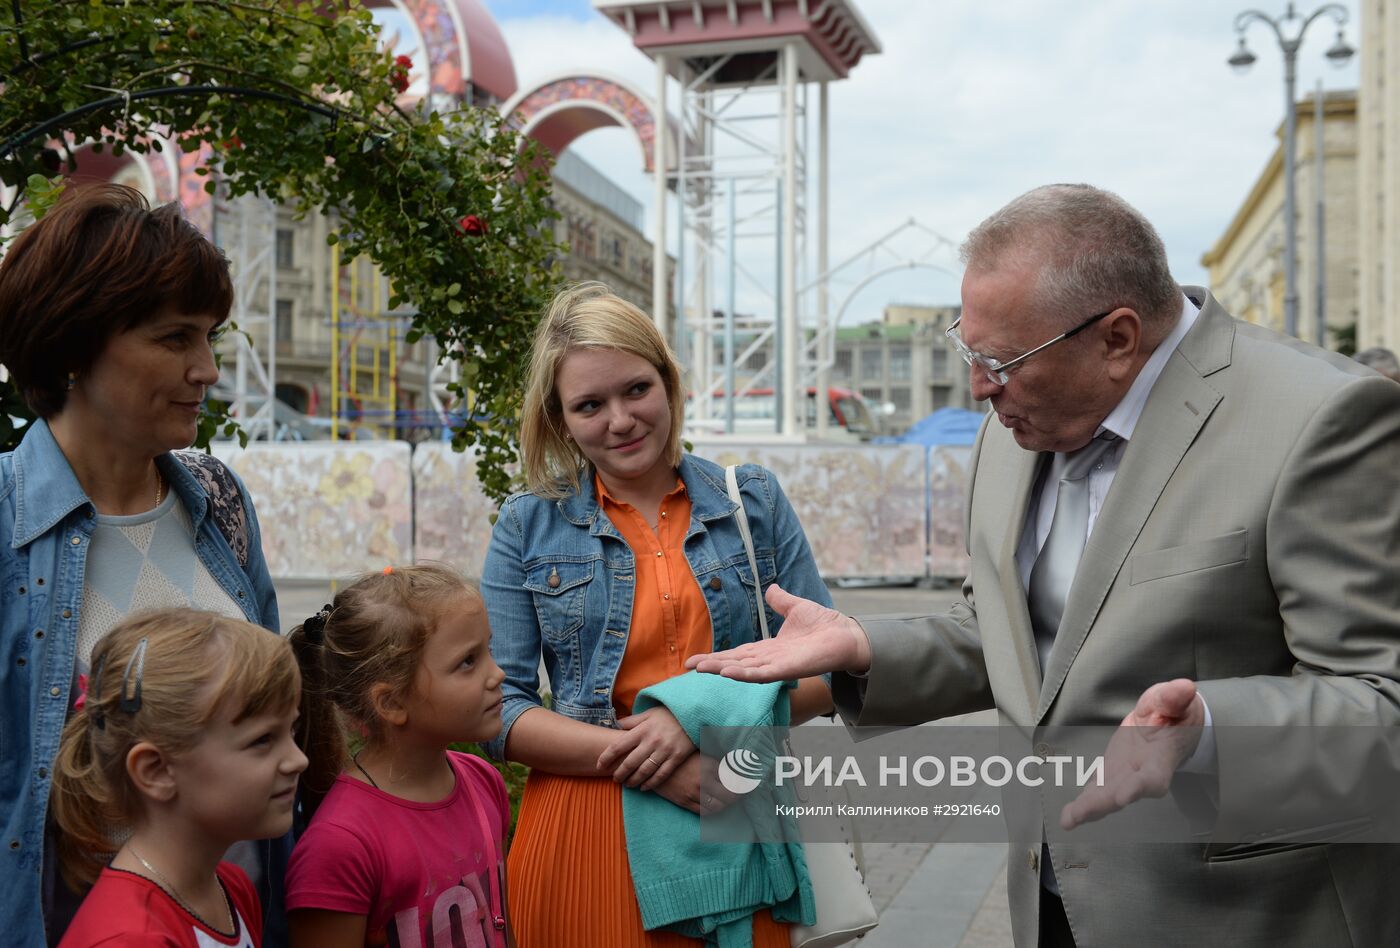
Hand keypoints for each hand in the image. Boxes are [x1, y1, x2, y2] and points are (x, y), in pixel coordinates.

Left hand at [596, 706, 695, 788]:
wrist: (693, 715)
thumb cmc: (668, 714)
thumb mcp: (648, 713)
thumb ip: (632, 721)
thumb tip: (615, 725)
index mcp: (642, 730)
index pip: (618, 745)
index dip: (607, 757)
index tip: (599, 765)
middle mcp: (651, 741)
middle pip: (630, 762)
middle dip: (619, 773)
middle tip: (615, 779)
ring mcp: (664, 751)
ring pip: (644, 771)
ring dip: (633, 780)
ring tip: (627, 785)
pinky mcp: (676, 758)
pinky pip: (661, 775)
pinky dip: (651, 783)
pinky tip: (644, 787)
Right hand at [652, 752, 739, 815]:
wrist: (651, 762)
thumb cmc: (678, 754)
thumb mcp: (699, 751)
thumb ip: (716, 758)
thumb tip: (737, 763)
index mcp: (710, 765)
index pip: (734, 778)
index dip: (745, 782)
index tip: (750, 782)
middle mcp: (704, 780)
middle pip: (730, 796)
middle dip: (739, 796)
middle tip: (742, 794)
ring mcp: (694, 793)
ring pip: (718, 807)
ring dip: (726, 805)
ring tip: (729, 801)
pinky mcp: (684, 802)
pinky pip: (703, 812)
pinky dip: (712, 811)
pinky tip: (714, 805)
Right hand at [684, 584, 871, 680]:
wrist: (847, 634)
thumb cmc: (825, 625)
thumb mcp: (796, 608)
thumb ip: (781, 601)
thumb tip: (771, 588)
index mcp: (768, 648)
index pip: (737, 654)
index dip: (716, 657)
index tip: (695, 660)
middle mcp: (769, 660)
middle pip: (734, 663)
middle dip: (711, 665)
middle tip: (688, 667)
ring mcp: (778, 666)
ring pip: (743, 670)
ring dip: (721, 670)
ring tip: (701, 670)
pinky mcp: (788, 670)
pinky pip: (762, 674)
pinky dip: (744, 674)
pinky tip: (728, 673)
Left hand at [1060, 679, 1204, 830]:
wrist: (1172, 724)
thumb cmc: (1175, 713)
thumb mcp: (1175, 700)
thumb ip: (1175, 697)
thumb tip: (1185, 687)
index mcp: (1160, 756)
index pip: (1152, 777)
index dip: (1139, 787)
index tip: (1123, 797)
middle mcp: (1142, 772)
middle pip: (1122, 792)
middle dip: (1101, 804)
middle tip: (1080, 814)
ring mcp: (1125, 775)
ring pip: (1107, 795)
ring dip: (1089, 808)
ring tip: (1069, 820)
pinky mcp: (1112, 773)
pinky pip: (1098, 791)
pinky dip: (1084, 804)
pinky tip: (1068, 818)